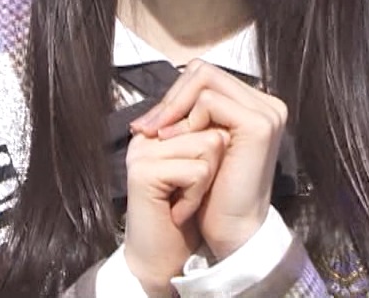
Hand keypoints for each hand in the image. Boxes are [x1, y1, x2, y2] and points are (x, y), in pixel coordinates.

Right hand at [122, 127, 228, 294]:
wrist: (166, 258)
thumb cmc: (190, 215)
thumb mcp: (205, 165)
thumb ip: (209, 134)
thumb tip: (226, 116)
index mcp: (160, 129)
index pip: (206, 111)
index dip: (218, 148)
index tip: (200, 178)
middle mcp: (148, 136)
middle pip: (211, 125)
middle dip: (214, 163)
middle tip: (192, 191)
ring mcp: (142, 152)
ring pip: (208, 144)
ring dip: (206, 180)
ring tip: (187, 199)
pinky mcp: (144, 172)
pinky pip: (197, 171)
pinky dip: (197, 196)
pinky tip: (181, 211)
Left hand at [133, 60, 287, 259]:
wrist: (231, 230)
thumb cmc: (213, 193)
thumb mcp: (199, 144)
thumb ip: (190, 116)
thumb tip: (159, 100)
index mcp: (254, 105)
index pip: (204, 77)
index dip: (174, 96)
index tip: (147, 124)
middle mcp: (266, 103)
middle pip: (203, 71)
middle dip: (170, 98)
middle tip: (146, 128)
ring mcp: (266, 112)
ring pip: (204, 80)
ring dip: (175, 108)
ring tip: (160, 137)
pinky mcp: (258, 124)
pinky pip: (210, 101)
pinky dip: (187, 120)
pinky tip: (175, 142)